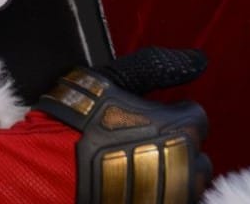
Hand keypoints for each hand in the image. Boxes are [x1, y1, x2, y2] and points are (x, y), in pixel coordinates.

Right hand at [0, 48, 212, 203]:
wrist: (50, 169)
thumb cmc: (80, 122)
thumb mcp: (115, 81)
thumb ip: (158, 67)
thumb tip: (199, 60)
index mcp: (182, 128)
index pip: (196, 118)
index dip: (171, 115)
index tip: (148, 118)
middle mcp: (188, 165)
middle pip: (196, 156)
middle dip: (175, 149)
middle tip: (141, 144)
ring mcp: (175, 194)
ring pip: (188, 184)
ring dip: (170, 174)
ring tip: (136, 168)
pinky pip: (172, 201)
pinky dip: (157, 193)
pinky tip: (134, 185)